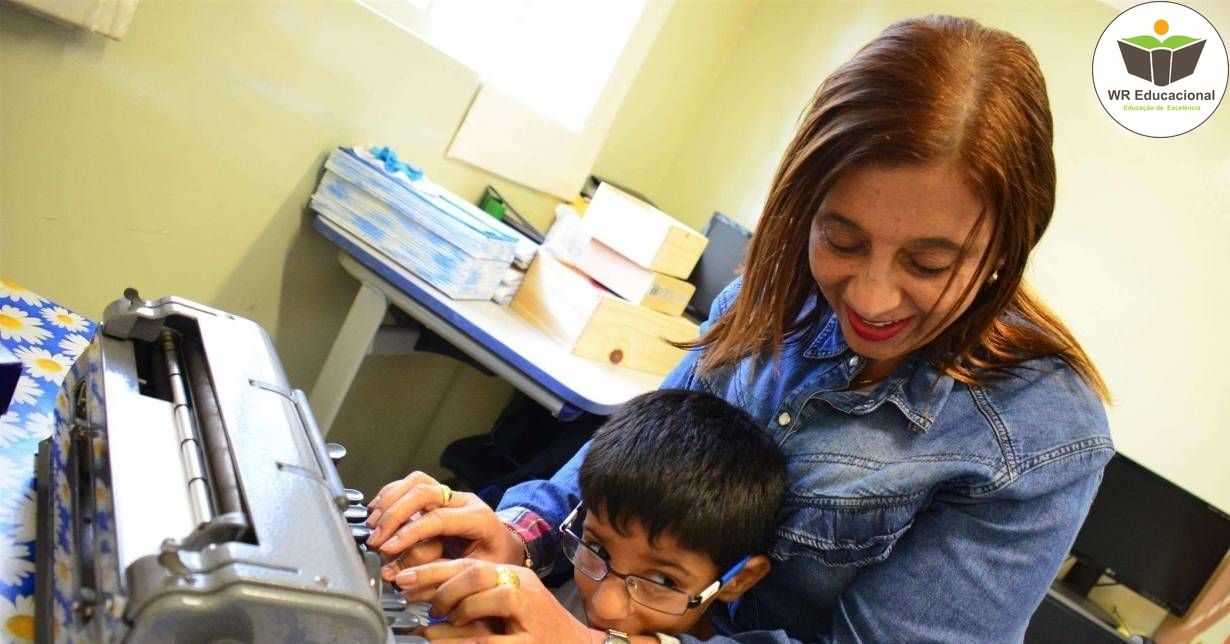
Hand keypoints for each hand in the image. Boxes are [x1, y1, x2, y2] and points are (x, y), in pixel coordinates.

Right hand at [366, 472, 523, 580]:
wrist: (505, 548)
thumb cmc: (493, 562)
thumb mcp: (475, 573)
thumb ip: (441, 574)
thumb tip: (403, 578)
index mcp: (479, 518)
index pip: (439, 518)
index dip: (410, 532)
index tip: (389, 547)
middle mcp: (464, 501)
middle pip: (425, 491)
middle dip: (395, 514)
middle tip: (377, 539)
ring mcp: (451, 495)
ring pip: (417, 481)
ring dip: (390, 500)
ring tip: (373, 524)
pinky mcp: (439, 495)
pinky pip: (412, 484)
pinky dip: (391, 494)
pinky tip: (377, 510)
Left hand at [398, 559, 595, 643]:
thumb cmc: (537, 628)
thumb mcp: (509, 604)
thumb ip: (477, 597)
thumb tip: (429, 600)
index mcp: (514, 575)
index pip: (468, 565)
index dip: (432, 571)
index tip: (403, 578)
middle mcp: (523, 587)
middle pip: (475, 574)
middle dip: (442, 590)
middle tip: (428, 608)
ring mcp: (529, 614)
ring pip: (483, 602)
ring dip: (456, 615)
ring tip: (438, 629)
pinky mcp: (529, 643)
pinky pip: (487, 642)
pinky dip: (463, 643)